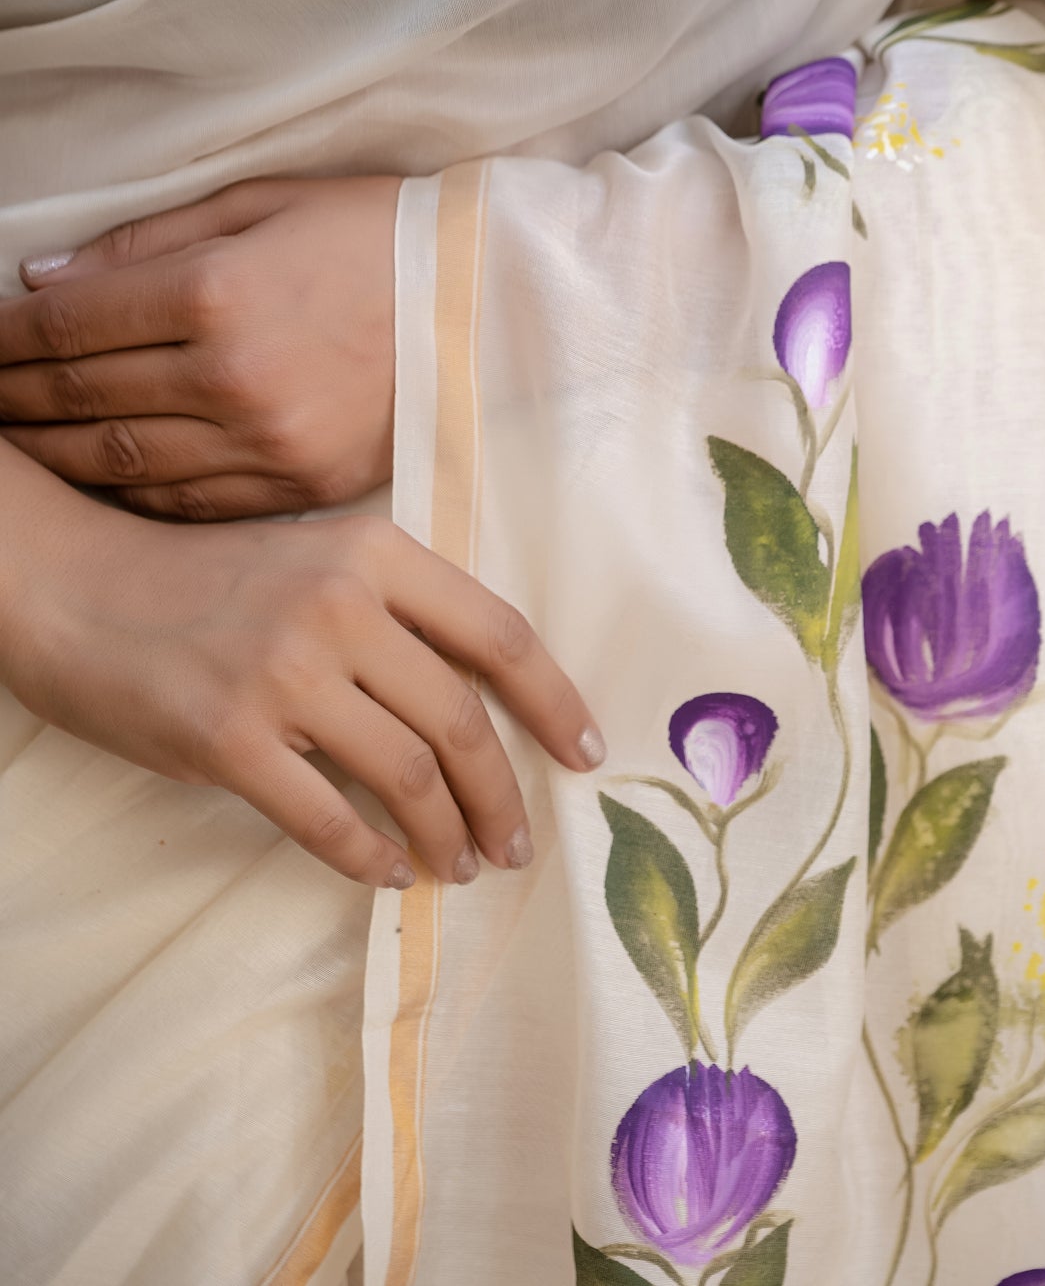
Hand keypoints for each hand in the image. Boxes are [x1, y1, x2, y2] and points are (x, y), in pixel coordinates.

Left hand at [0, 177, 400, 518]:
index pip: (69, 325)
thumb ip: (146, 242)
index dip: (2, 336)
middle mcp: (233, 376)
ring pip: (119, 462)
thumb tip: (42, 280)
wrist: (488, 301)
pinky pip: (185, 504)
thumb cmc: (374, 234)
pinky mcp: (301, 485)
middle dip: (9, 395)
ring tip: (12, 442)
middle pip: (80, 397)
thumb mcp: (262, 204)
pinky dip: (126, 494)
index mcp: (218, 292)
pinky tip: (93, 478)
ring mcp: (267, 442)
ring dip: (51, 452)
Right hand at [3, 460, 605, 886]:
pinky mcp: (228, 739)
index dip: (555, 703)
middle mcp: (340, 606)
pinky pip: (326, 819)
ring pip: (406, 777)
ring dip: (446, 836)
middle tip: (516, 845)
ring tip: (457, 866)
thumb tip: (486, 700)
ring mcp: (283, 674)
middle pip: (460, 721)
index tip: (585, 754)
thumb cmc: (210, 579)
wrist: (79, 586)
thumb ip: (399, 610)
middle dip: (504, 797)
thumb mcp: (318, 558)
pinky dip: (369, 857)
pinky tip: (387, 871)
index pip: (498, 635)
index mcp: (376, 553)